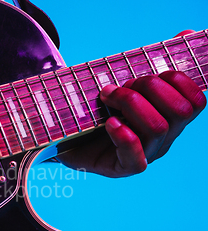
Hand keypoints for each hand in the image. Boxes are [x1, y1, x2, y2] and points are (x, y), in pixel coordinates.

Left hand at [57, 32, 205, 177]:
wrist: (64, 140)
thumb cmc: (96, 110)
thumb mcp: (123, 84)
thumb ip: (151, 64)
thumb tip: (187, 34)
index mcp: (168, 118)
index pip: (195, 101)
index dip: (177, 81)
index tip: (144, 74)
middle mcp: (162, 139)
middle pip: (179, 111)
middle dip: (150, 88)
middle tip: (120, 85)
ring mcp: (145, 155)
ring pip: (157, 128)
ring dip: (131, 104)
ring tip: (107, 98)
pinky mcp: (121, 168)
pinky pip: (136, 158)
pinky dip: (124, 136)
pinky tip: (109, 123)